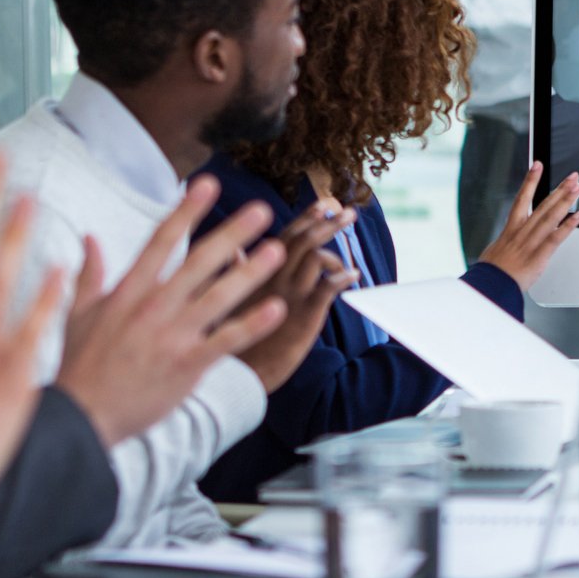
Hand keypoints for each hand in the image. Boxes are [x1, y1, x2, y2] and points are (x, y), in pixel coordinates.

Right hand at [55, 176, 291, 445]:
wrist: (81, 415)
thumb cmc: (79, 366)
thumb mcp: (76, 314)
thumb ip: (89, 274)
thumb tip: (89, 238)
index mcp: (128, 291)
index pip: (161, 240)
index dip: (186, 210)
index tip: (207, 183)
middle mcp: (153, 307)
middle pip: (199, 261)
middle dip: (232, 233)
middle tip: (261, 209)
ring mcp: (171, 336)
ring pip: (219, 297)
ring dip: (250, 273)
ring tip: (277, 250)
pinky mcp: (186, 365)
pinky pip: (226, 341)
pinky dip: (251, 325)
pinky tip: (276, 309)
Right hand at [235, 204, 362, 390]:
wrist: (235, 373)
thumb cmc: (231, 337)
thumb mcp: (225, 299)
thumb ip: (235, 271)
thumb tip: (232, 249)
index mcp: (257, 272)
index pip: (285, 235)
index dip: (307, 218)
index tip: (325, 204)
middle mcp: (272, 278)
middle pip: (304, 239)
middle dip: (328, 222)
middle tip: (349, 212)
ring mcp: (289, 295)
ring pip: (316, 256)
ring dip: (336, 250)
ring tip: (348, 251)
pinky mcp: (303, 315)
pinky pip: (328, 286)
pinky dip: (343, 277)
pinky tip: (353, 276)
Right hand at [478, 161, 578, 287]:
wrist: (490, 286)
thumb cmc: (491, 272)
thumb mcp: (495, 252)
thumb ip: (506, 243)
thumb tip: (507, 241)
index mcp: (511, 229)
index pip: (521, 198)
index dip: (530, 180)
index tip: (537, 165)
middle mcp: (522, 231)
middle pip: (542, 204)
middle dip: (559, 189)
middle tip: (572, 176)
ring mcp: (531, 242)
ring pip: (550, 216)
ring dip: (565, 201)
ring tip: (577, 188)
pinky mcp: (538, 255)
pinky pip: (556, 237)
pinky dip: (568, 226)